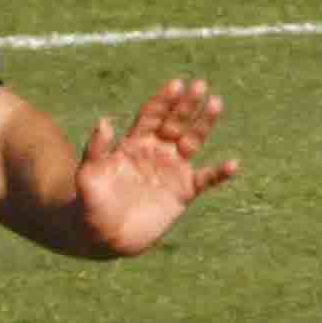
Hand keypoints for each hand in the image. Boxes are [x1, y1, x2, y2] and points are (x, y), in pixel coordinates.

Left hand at [73, 78, 234, 254]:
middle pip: (175, 122)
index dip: (163, 100)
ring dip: (205, 123)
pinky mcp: (183, 193)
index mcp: (134, 144)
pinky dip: (219, 173)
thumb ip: (96, 150)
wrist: (103, 238)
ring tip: (216, 103)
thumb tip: (104, 121)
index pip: (151, 115)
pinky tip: (232, 164)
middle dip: (187, 104)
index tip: (176, 84)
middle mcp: (156, 152)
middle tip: (199, 84)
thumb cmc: (90, 206)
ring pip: (193, 141)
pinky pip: (206, 180)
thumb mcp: (88, 176)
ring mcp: (171, 170)